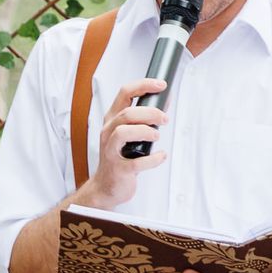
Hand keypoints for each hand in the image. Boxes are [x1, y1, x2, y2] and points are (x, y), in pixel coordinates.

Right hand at [78, 78, 169, 209]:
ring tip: (157, 136)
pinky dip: (153, 159)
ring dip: (145, 131)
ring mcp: (111, 151)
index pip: (124, 93)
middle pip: (126, 113)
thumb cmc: (120, 157)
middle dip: (150, 113)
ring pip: (123, 132)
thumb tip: (164, 103)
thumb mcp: (128, 134)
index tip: (161, 85)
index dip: (144, 85)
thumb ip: (143, 119)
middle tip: (164, 119)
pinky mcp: (118, 170)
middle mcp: (108, 132)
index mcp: (112, 120)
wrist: (106, 187)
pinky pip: (136, 163)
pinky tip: (160, 156)